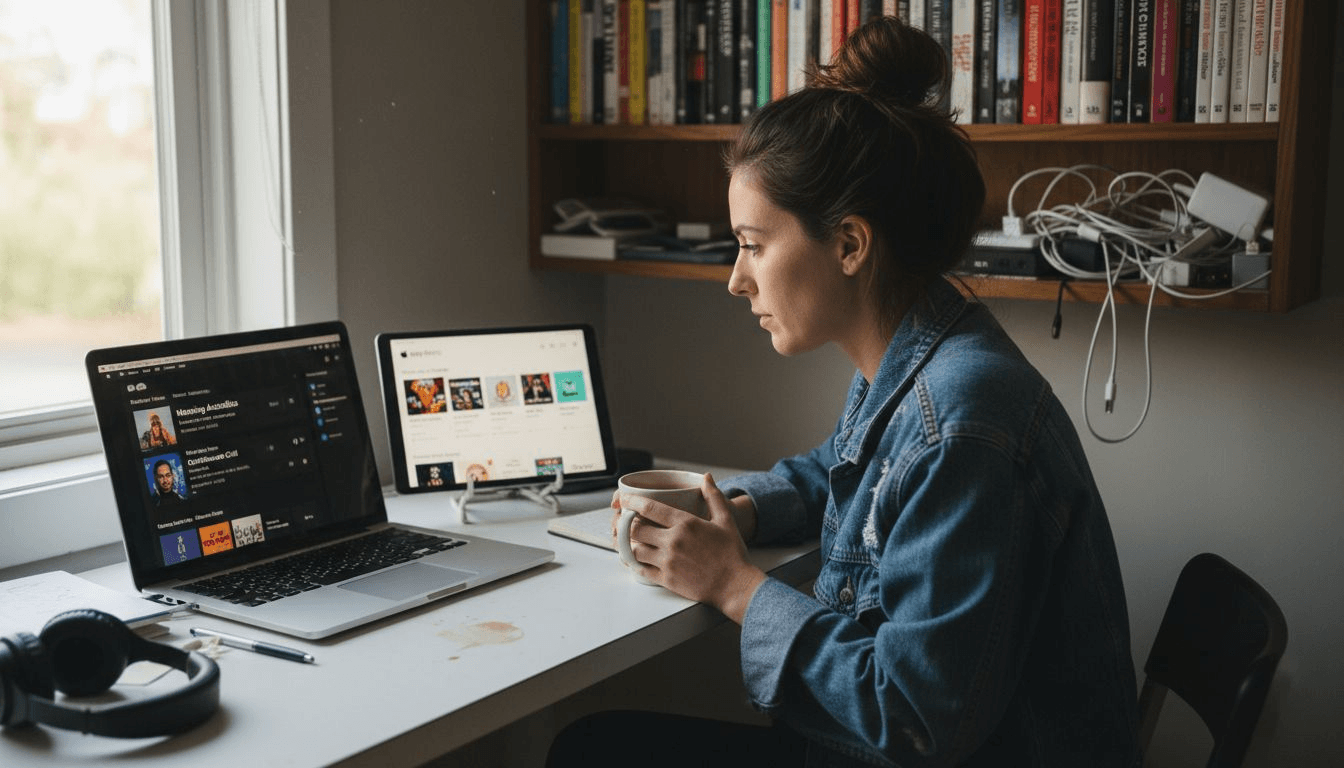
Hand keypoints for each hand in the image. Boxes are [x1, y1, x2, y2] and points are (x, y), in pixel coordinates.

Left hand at [617, 474, 766, 622]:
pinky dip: (634, 563)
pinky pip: (641, 570)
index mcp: (685, 524)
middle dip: (626, 524)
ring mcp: (668, 561)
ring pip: (635, 550)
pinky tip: (634, 560)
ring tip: (625, 540)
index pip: (649, 508)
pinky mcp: (667, 579)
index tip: (623, 499)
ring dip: (627, 544)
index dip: (631, 501)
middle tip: (623, 521)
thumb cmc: (732, 553)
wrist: (735, 585)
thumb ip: (714, 496)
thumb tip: (706, 478)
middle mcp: (673, 541)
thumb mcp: (726, 520)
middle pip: (636, 529)